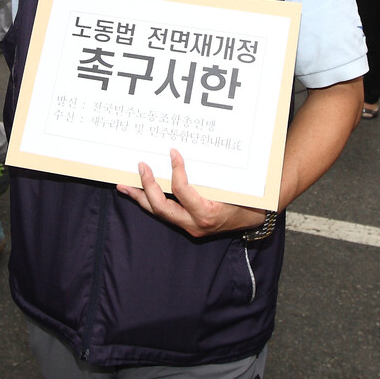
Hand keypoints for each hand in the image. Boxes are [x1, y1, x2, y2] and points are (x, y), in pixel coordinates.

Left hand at [116, 148, 265, 237]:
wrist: (256, 217)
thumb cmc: (247, 198)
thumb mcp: (232, 186)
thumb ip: (213, 175)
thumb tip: (188, 152)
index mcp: (207, 213)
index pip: (182, 191)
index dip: (175, 171)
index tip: (173, 153)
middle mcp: (194, 223)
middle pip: (161, 207)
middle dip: (148, 185)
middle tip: (141, 166)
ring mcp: (189, 226)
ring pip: (157, 212)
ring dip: (140, 197)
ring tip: (123, 185)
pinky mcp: (186, 224)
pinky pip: (164, 213)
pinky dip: (149, 201)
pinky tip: (137, 192)